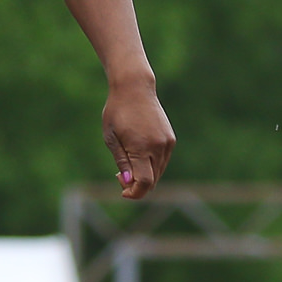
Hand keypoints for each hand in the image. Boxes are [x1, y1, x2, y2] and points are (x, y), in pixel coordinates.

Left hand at [103, 76, 175, 200]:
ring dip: (144, 176)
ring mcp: (167, 143)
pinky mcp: (170, 140)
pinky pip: (162, 162)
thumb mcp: (111, 138)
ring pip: (158, 173)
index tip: (123, 192)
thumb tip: (128, 182)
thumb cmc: (117, 112)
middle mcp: (158, 147)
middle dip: (136, 185)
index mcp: (141, 147)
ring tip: (127, 164)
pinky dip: (151, 166)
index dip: (134, 193)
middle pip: (152, 181)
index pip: (144, 182)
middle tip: (120, 176)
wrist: (135, 88)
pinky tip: (138, 155)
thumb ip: (121, 161)